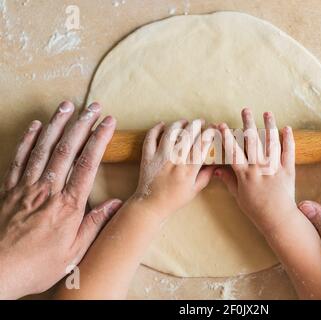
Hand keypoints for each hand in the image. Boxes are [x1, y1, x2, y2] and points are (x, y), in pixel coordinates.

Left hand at [0, 101, 121, 298]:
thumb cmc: (37, 264)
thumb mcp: (74, 252)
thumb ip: (95, 224)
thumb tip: (115, 204)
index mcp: (68, 205)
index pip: (87, 164)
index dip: (98, 139)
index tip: (108, 122)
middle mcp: (48, 190)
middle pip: (67, 149)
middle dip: (81, 124)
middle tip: (93, 106)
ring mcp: (26, 187)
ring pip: (43, 148)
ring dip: (56, 124)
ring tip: (67, 106)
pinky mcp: (9, 190)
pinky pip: (19, 159)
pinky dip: (27, 140)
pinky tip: (35, 126)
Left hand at [131, 119, 215, 216]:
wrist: (151, 205)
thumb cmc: (174, 199)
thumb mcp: (194, 190)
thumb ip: (206, 175)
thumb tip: (215, 163)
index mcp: (188, 170)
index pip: (202, 145)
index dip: (208, 134)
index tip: (212, 129)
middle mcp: (175, 161)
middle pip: (188, 135)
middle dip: (196, 124)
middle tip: (200, 122)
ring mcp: (160, 157)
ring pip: (171, 133)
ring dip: (179, 124)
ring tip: (184, 121)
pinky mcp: (147, 157)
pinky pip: (151, 138)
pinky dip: (156, 129)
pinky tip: (162, 124)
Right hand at [215, 108, 296, 232]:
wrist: (278, 218)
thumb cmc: (255, 209)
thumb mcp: (238, 196)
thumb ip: (228, 180)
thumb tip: (216, 168)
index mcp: (245, 174)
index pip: (234, 151)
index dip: (227, 137)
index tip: (222, 124)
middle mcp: (259, 168)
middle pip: (252, 142)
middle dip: (248, 124)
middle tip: (245, 109)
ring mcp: (275, 168)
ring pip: (271, 143)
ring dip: (269, 126)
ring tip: (267, 113)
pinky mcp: (288, 171)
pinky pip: (289, 153)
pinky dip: (289, 140)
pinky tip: (287, 128)